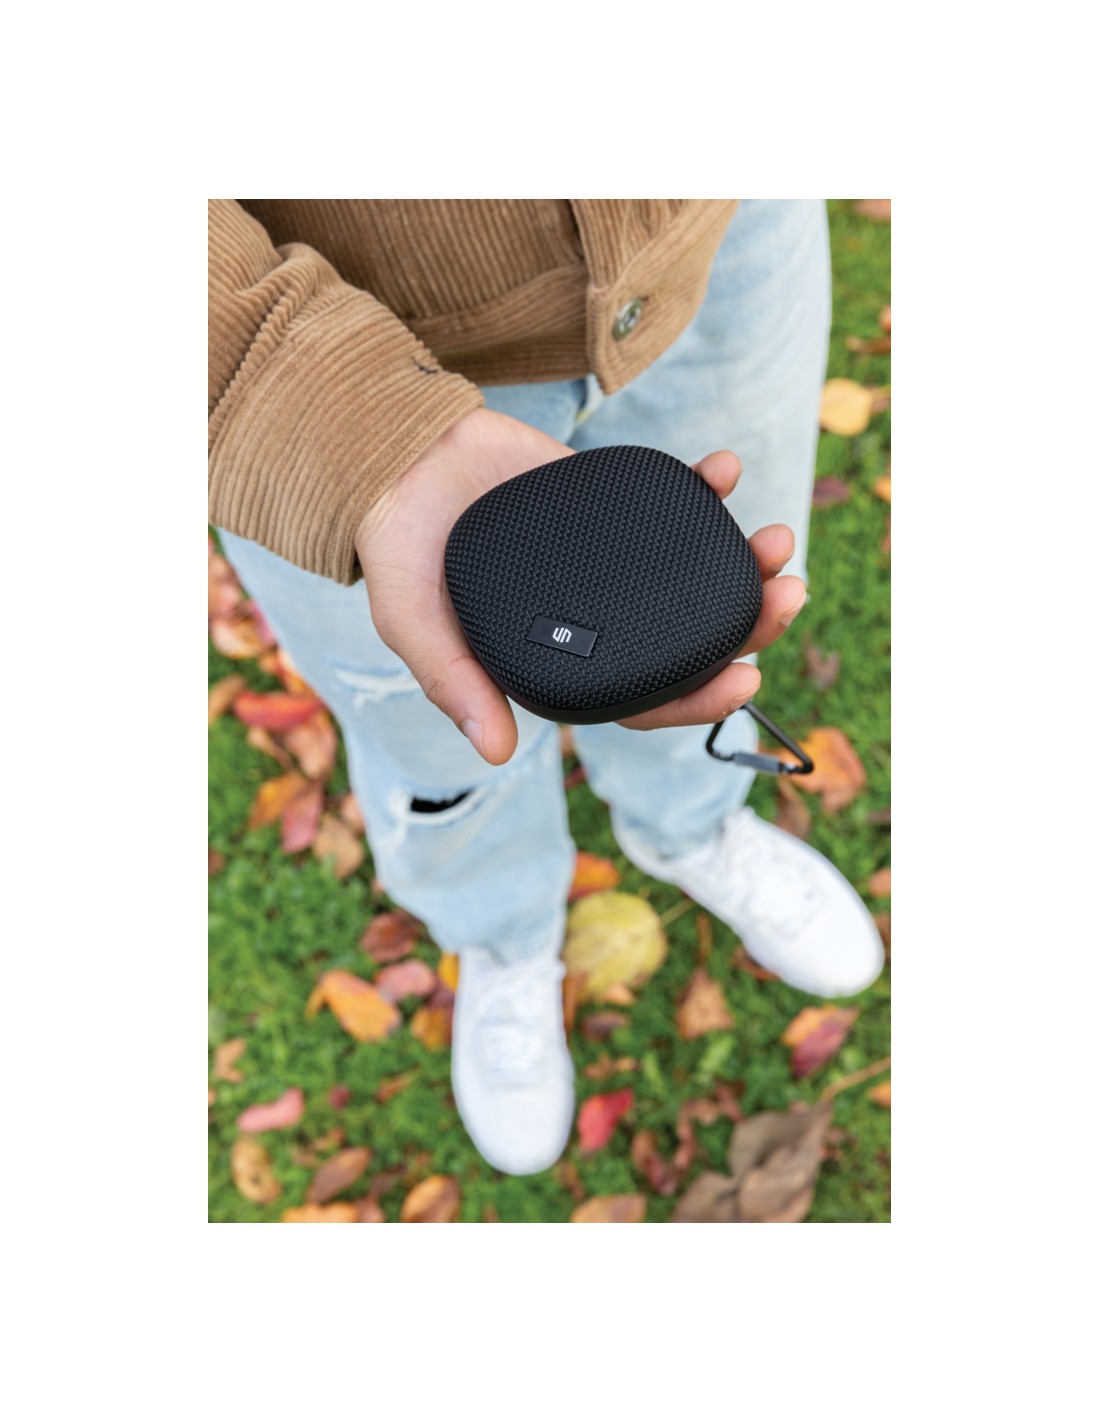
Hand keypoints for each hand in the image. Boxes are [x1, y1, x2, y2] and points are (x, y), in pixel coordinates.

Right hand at [355, 408, 805, 764]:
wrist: (398, 460)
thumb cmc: (401, 554)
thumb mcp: (413, 622)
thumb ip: (453, 681)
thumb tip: (496, 751)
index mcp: (562, 662)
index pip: (642, 696)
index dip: (697, 698)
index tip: (746, 681)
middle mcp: (599, 618)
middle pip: (688, 637)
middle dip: (747, 625)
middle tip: (787, 597)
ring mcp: (612, 562)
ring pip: (693, 574)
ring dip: (742, 562)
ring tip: (777, 541)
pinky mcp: (612, 505)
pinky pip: (668, 503)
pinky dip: (701, 488)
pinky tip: (725, 471)